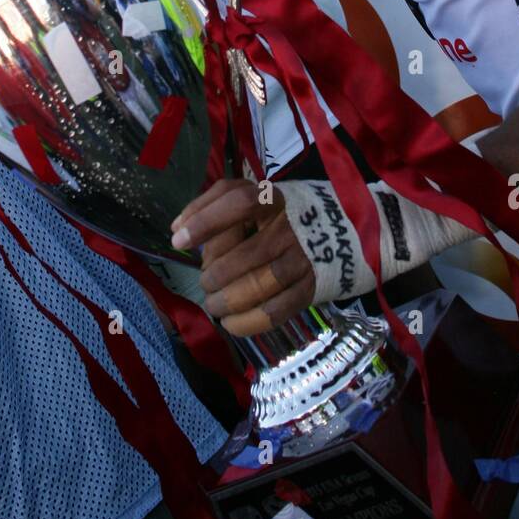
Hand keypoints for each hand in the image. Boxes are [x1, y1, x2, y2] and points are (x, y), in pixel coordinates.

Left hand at [171, 178, 315, 335]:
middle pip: (244, 255)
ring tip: (213, 304)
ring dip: (227, 301)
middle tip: (206, 283)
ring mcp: (302, 260)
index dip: (207, 221)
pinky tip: (231, 323)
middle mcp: (290, 228)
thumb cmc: (281, 215)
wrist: (342, 233)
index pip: (239, 202)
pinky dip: (247, 322)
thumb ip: (213, 204)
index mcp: (272, 200)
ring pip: (259, 286)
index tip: (178, 241)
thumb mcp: (253, 195)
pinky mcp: (310, 289)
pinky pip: (276, 312)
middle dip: (214, 276)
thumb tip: (176, 230)